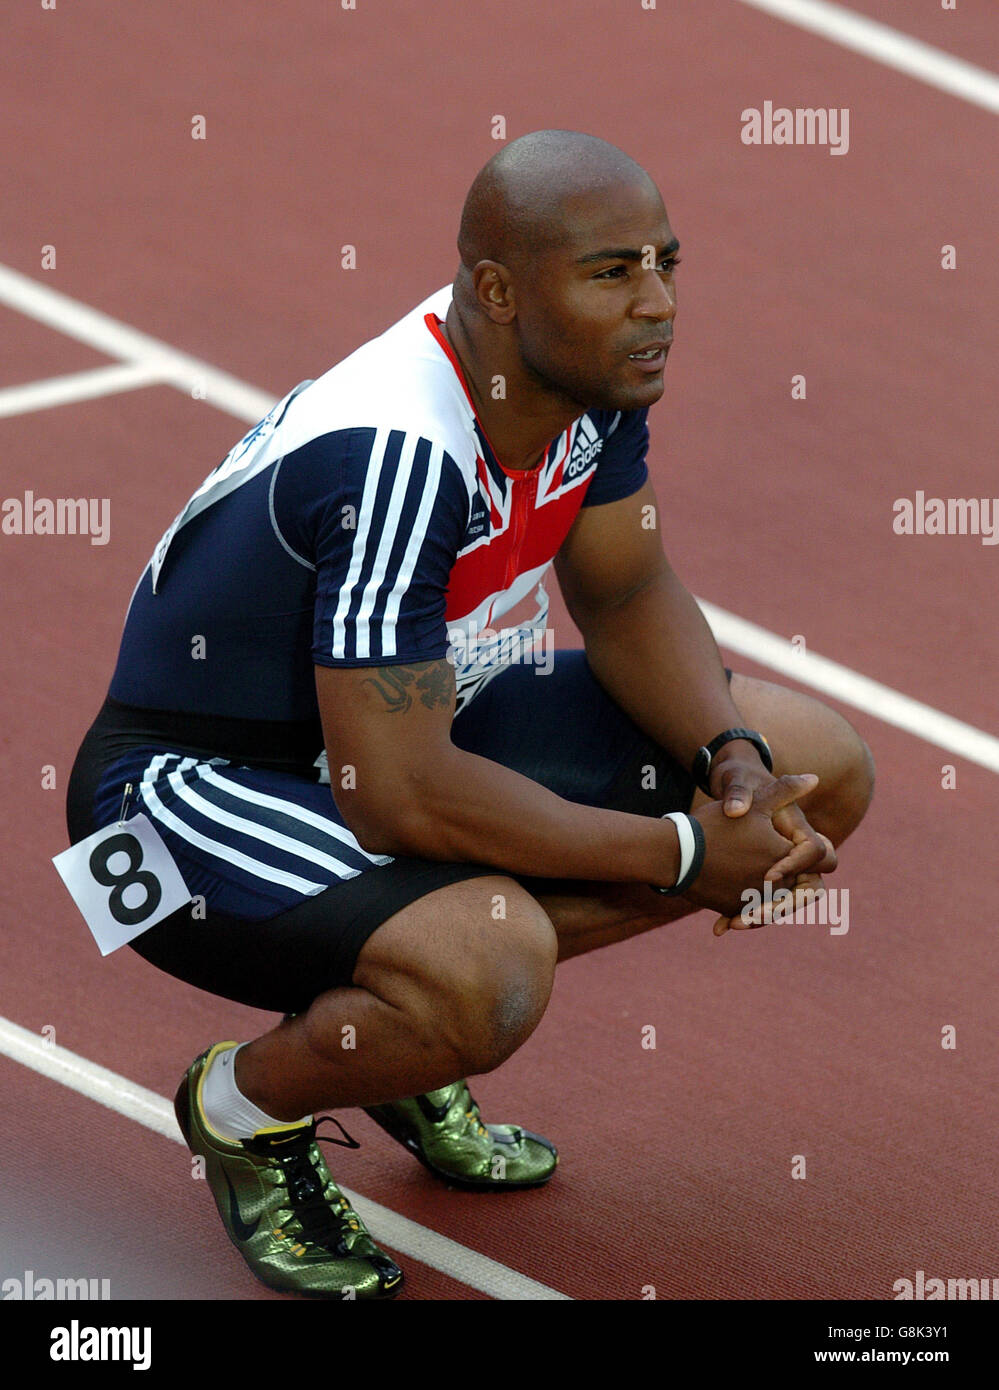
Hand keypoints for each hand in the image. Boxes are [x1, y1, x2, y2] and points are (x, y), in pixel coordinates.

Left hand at [707, 773, 836, 935]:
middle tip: (753, 914)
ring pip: (782, 905)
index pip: (817, 854)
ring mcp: (782, 872)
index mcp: (801, 831)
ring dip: (759, 917)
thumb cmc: (738, 784)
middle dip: (782, 904)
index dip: (794, 865)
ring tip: (732, 923)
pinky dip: (742, 916)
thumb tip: (735, 809)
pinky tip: (719, 926)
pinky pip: (761, 906)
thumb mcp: (739, 783)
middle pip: (808, 890)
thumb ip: (739, 793)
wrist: (726, 797)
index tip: (768, 874)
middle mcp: (797, 856)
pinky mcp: (762, 884)